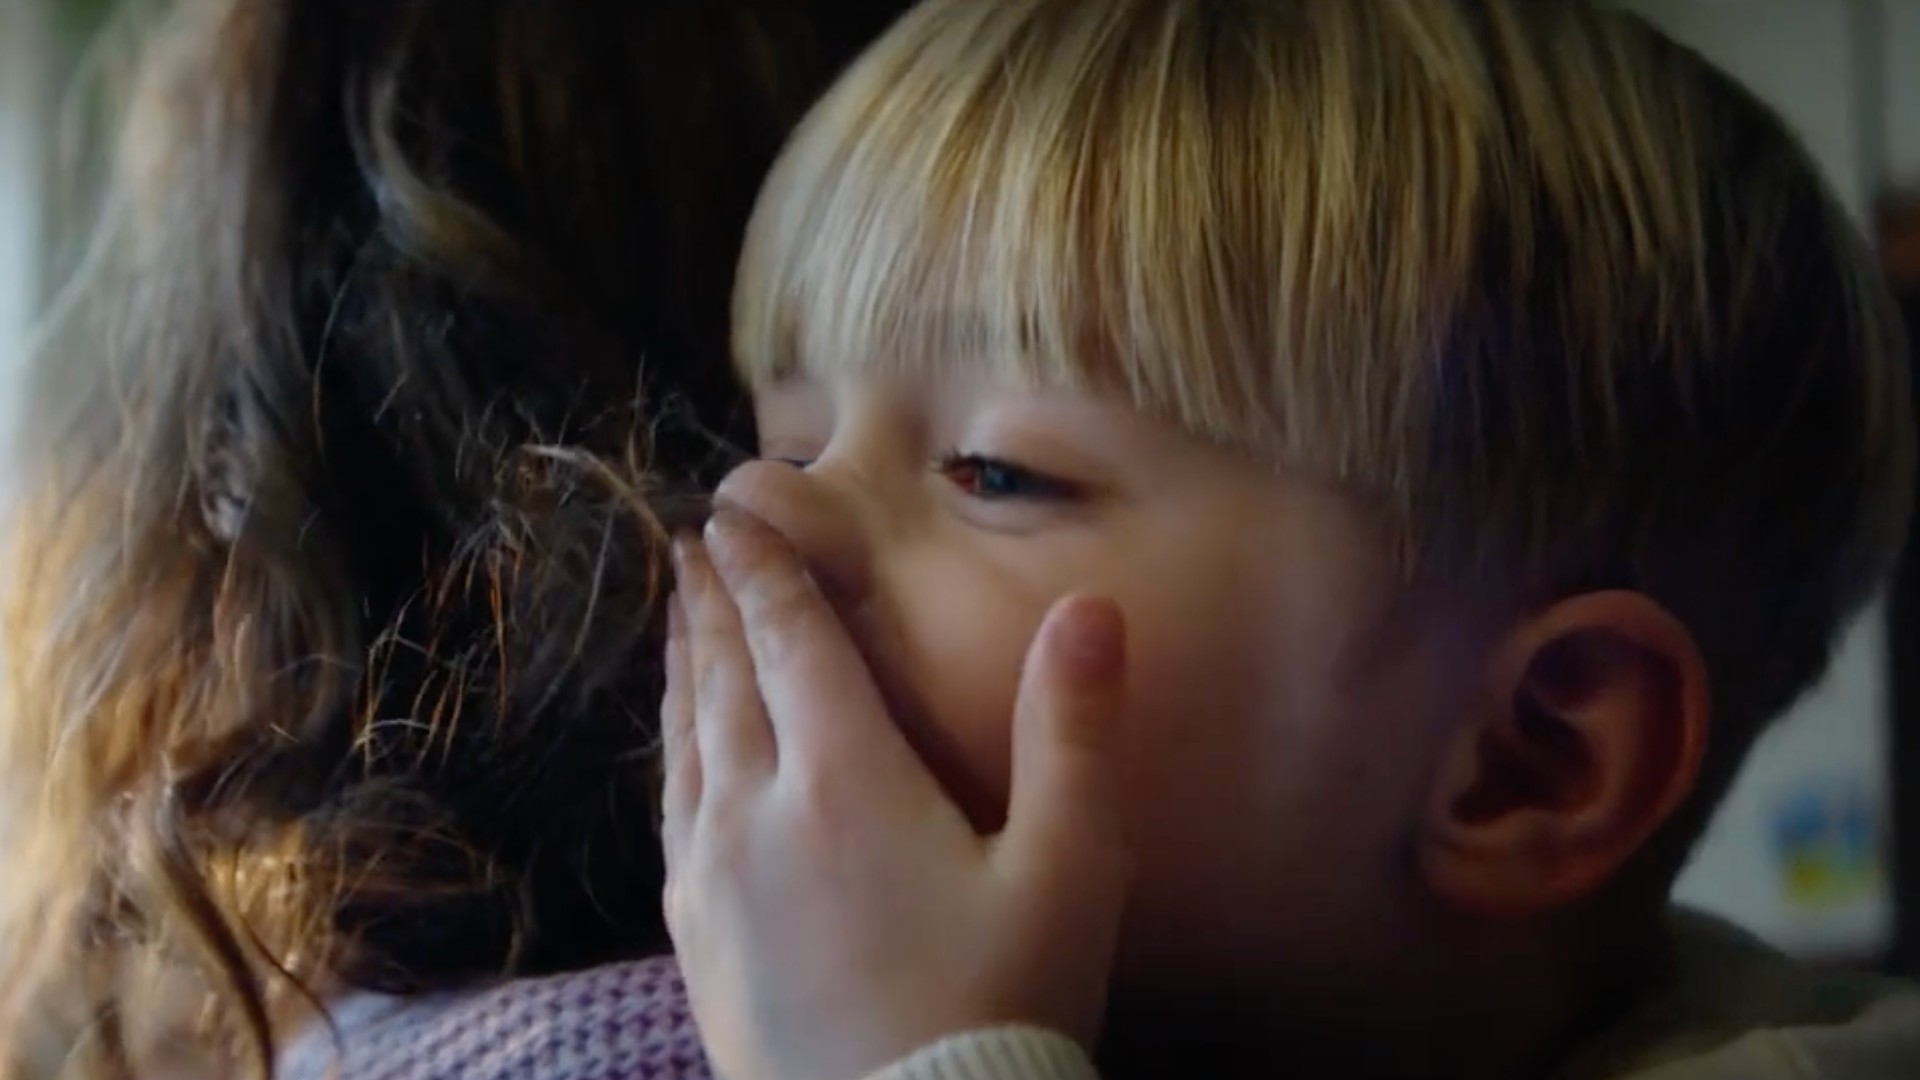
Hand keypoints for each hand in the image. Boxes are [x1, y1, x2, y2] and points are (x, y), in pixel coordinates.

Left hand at [660, 507, 1131, 1079]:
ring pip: (685, 746)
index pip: (792, 644)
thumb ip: (1075, 735)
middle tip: (691, 545)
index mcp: (846, 781)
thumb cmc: (1002, 1007)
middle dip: (713, 605)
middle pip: (726, 682)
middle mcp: (759, 815)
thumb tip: (1090, 609)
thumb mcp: (1067, 873)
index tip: (732, 514)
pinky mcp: (698, 945)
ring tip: (676, 622)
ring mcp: (715, 883)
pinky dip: (670, 758)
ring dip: (682, 672)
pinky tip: (676, 760)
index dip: (764, 571)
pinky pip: (670, 818)